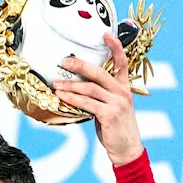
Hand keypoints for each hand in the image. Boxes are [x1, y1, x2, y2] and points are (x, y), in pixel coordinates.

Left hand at [51, 32, 143, 165]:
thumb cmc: (115, 128)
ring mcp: (117, 103)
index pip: (122, 62)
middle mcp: (122, 92)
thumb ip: (99, 96)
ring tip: (55, 84)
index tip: (105, 34)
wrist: (126, 149)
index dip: (115, 47)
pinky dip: (72, 99)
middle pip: (100, 73)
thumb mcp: (111, 107)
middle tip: (64, 61)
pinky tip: (61, 97)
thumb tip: (76, 88)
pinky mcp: (110, 114)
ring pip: (90, 88)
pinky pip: (87, 103)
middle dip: (80, 65)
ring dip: (70, 86)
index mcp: (124, 87)